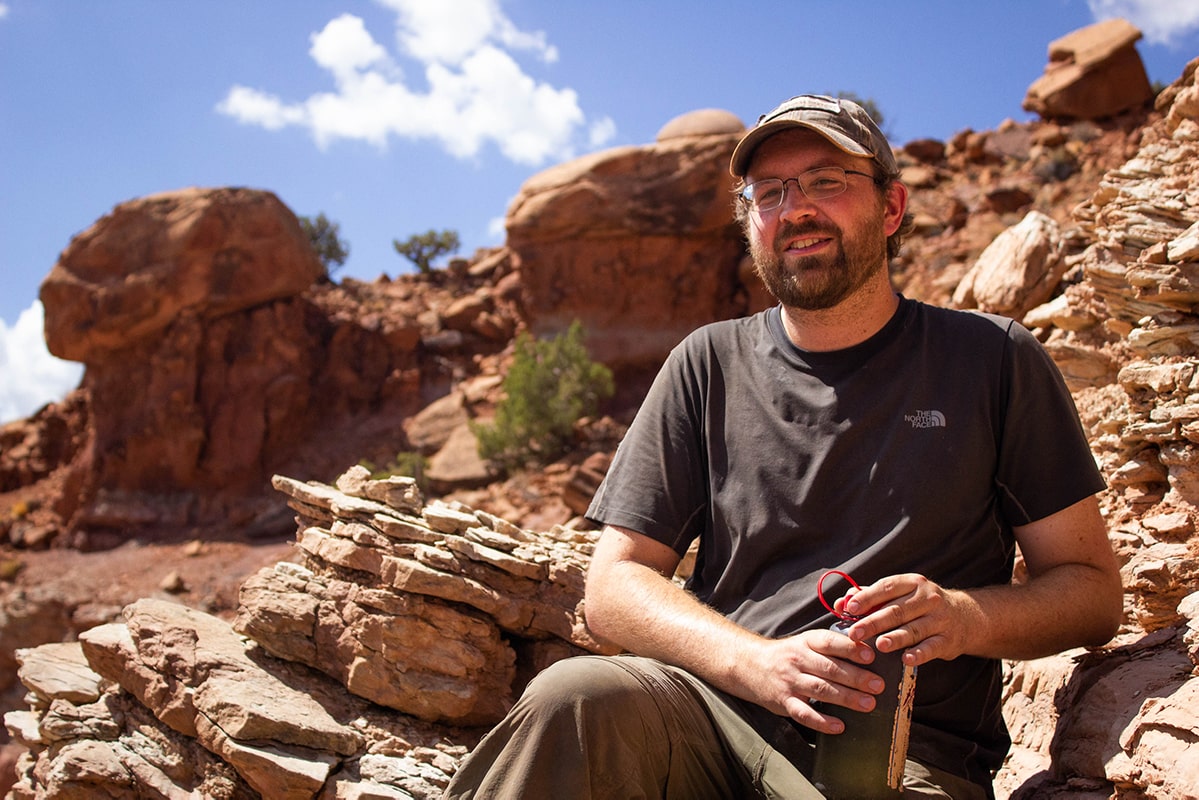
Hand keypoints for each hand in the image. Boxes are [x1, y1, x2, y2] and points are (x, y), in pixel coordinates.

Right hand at [745, 629, 887, 734]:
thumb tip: (867, 652)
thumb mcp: (805, 642)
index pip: (829, 642)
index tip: (870, 656)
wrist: (750, 665)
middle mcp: (797, 660)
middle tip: (878, 685)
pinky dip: (822, 721)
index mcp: (806, 642)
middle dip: (856, 677)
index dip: (850, 648)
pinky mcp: (784, 702)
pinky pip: (804, 713)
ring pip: (820, 690)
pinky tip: (839, 726)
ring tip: (869, 704)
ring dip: (846, 698)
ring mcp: (790, 682)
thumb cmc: (788, 655)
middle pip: (829, 668)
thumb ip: (831, 646)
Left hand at [838, 573, 971, 666]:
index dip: (867, 597)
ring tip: (879, 645)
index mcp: (912, 583)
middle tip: (854, 633)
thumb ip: (872, 598)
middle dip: (873, 622)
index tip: (850, 608)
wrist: (966, 618)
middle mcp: (928, 598)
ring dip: (895, 638)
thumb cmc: (921, 606)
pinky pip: (932, 647)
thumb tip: (842, 602)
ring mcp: (939, 619)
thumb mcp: (902, 595)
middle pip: (896, 610)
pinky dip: (919, 653)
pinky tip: (905, 659)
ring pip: (913, 629)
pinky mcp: (948, 640)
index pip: (887, 587)